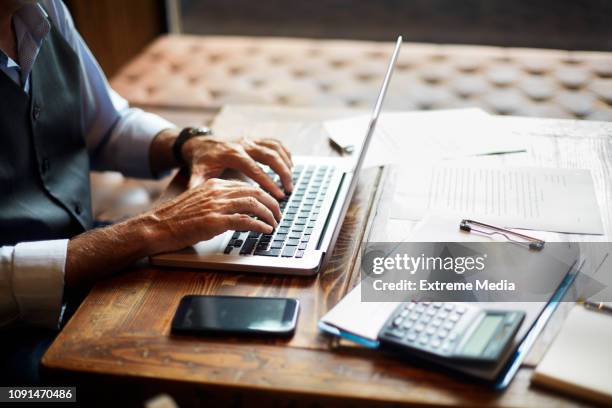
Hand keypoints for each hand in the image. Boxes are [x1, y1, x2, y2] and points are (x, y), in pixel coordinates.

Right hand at [66, 178, 279, 288]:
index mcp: (215, 185)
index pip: (247, 186)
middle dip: (272, 204)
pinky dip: (259, 225)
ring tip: (275, 224)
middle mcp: (218, 191)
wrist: (157, 226)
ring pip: (254, 204)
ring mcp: (217, 206)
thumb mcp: (200, 202)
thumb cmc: (176, 218)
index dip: (264, 195)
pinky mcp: (215, 221)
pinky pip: (245, 220)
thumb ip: (218, 201)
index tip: (271, 205)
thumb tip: (238, 209)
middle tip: (279, 215)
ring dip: (269, 215)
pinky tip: (265, 230)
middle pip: (255, 192)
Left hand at [182, 136, 292, 198]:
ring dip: (286, 163)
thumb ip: (200, 187)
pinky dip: (285, 153)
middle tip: (289, 190)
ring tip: (290, 181)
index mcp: (231, 154)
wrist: (199, 143)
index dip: (268, 182)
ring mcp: (250, 140)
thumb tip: (200, 204)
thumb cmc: (200, 161)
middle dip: (283, 173)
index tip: (278, 195)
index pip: (254, 169)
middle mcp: (243, 144)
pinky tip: (290, 166)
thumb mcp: (197, 174)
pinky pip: (274, 143)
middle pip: (270, 156)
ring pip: (275, 148)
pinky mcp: (254, 139)